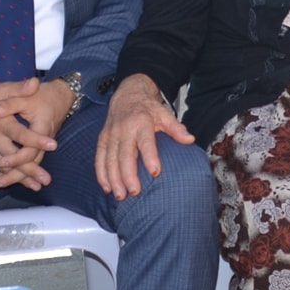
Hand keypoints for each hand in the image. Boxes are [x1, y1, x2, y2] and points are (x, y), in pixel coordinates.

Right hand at [0, 78, 68, 191]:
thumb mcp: (2, 89)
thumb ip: (20, 88)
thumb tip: (35, 83)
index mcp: (0, 122)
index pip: (19, 133)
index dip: (36, 140)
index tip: (53, 144)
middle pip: (12, 157)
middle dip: (29, 169)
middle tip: (46, 179)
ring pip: (4, 167)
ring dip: (20, 178)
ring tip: (37, 186)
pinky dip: (8, 177)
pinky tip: (22, 184)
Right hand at [94, 75, 194, 199]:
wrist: (127, 94)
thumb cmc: (148, 109)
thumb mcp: (164, 114)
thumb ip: (176, 128)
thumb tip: (190, 139)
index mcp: (141, 122)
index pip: (145, 142)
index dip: (150, 156)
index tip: (155, 172)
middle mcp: (124, 129)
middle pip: (124, 155)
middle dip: (128, 175)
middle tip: (134, 192)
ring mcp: (111, 135)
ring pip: (110, 159)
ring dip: (113, 179)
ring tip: (120, 195)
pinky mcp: (102, 139)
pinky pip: (99, 158)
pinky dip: (101, 174)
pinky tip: (107, 187)